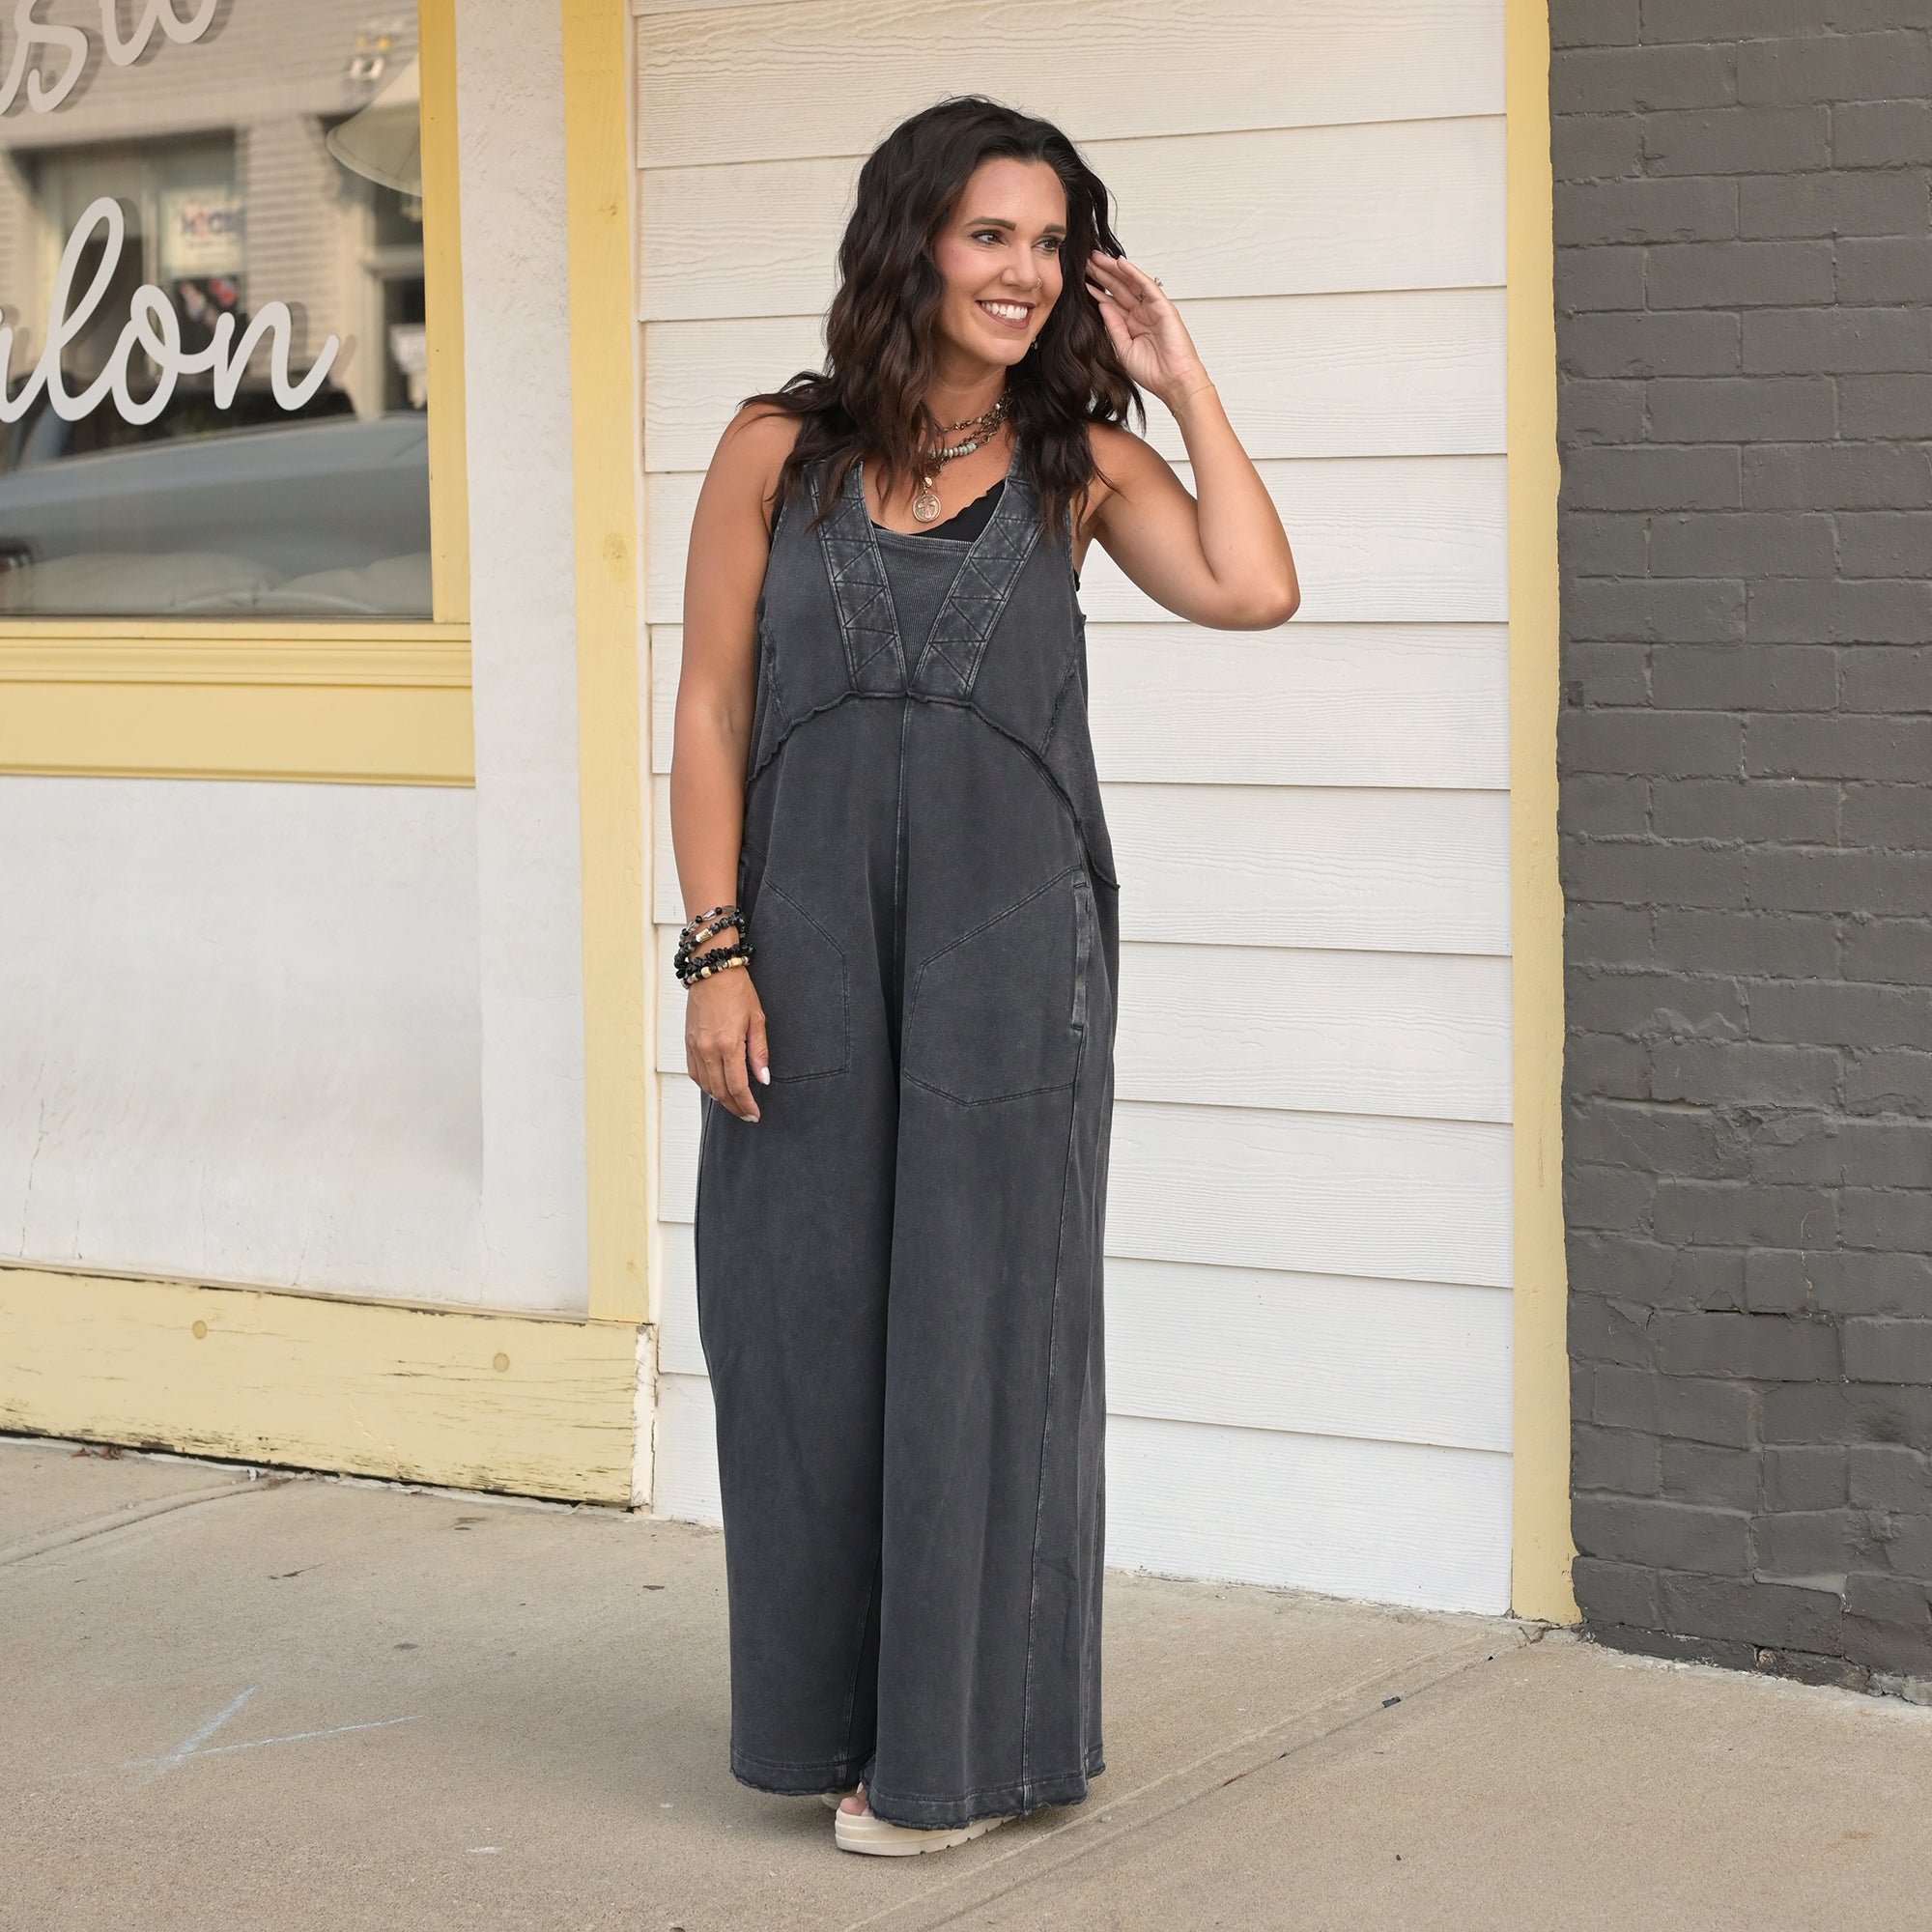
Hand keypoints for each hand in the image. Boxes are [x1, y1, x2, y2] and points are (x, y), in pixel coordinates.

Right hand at [686, 967, 768, 1122]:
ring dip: (720, 1099)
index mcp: (728, 1044)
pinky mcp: (688, 1042)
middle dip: (734, 1107)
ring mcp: (695, 1047)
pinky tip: (716, 1087)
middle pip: (720, 1091)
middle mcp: (708, 1049)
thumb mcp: (757, 1020)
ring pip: (705, 1085)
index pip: (737, 1086)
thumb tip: (763, 1079)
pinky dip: (705, 1085)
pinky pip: (694, 1073)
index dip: (746, 1105)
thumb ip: (759, 1052)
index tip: (754, 1113)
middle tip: (747, 1114)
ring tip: (734, 1103)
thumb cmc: (737, 990)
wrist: (713, 971)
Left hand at [1084, 252, 1210, 408]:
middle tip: (1086, 261)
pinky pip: (1146, 286)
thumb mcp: (1123, 348)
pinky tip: (1121, 263)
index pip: (1111, 302)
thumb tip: (1102, 305)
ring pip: (1130, 283)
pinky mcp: (1163, 307)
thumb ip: (1113, 326)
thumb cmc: (1152, 371)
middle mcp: (1141, 314)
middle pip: (1119, 289)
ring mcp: (1152, 309)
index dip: (1097, 290)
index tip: (1081, 279)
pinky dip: (1134, 273)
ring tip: (1097, 258)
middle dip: (1103, 275)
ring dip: (1114, 269)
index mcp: (1131, 325)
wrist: (1173, 382)